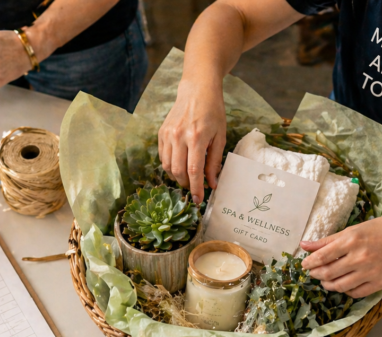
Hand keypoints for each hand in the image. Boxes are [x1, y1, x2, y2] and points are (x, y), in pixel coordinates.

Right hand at [158, 79, 226, 203]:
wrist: (197, 90)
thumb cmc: (213, 112)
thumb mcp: (220, 137)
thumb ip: (215, 162)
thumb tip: (212, 183)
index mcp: (196, 138)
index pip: (194, 171)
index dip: (196, 188)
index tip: (198, 200)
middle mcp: (179, 136)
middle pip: (178, 171)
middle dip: (186, 184)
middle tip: (194, 187)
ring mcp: (168, 134)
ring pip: (167, 166)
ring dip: (177, 177)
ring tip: (187, 177)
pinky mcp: (161, 132)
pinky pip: (163, 156)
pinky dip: (170, 166)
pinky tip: (179, 165)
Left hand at [301, 211, 381, 297]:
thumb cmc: (381, 229)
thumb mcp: (354, 229)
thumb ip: (328, 240)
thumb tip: (304, 245)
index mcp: (352, 240)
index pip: (322, 256)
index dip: (310, 263)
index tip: (304, 265)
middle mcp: (360, 257)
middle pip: (328, 273)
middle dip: (317, 274)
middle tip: (314, 273)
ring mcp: (371, 272)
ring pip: (340, 286)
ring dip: (328, 285)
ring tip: (326, 280)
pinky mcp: (380, 283)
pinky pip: (356, 293)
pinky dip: (345, 290)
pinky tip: (343, 284)